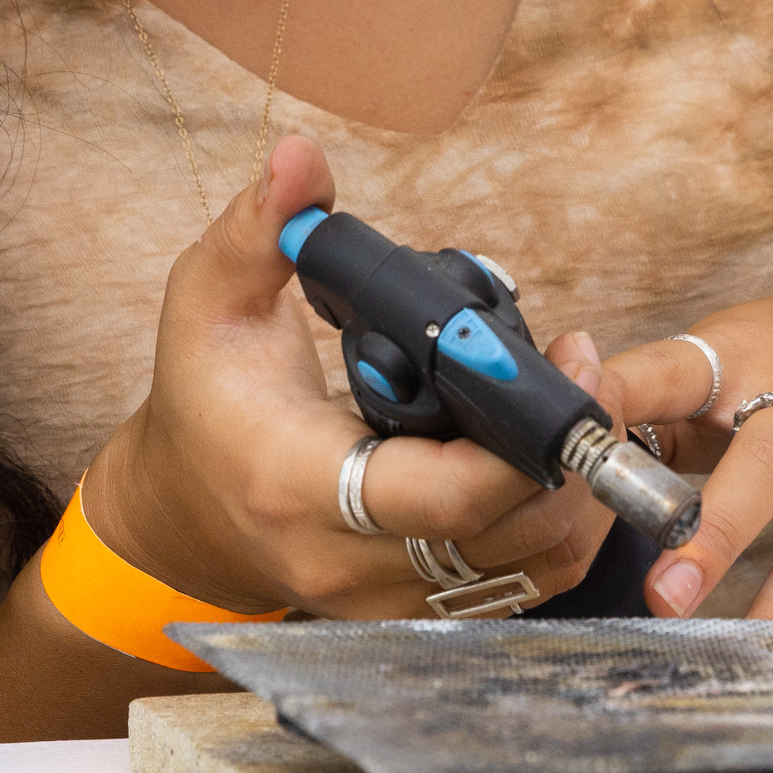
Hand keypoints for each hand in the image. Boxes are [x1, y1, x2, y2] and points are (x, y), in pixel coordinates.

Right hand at [86, 134, 609, 615]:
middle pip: (507, 542)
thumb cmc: (205, 393)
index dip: (527, 444)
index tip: (568, 363)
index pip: (446, 499)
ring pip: (529, 576)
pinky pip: (516, 587)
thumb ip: (259, 229)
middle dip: (576, 463)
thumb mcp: (209, 299)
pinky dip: (554, 528)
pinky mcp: (411, 615)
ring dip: (579, 499)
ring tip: (582, 409)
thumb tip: (301, 158)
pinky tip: (554, 457)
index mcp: (298, 485)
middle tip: (593, 374)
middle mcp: (345, 562)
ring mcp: (381, 604)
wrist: (180, 509)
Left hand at [592, 268, 772, 620]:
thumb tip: (563, 447)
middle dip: (717, 533)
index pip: (676, 372)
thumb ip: (648, 399)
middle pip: (769, 462)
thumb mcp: (722, 352)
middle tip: (663, 596)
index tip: (576, 451)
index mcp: (745, 353)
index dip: (625, 401)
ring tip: (736, 650)